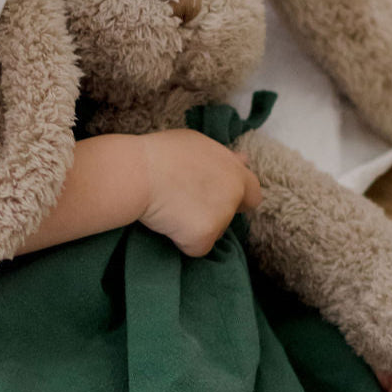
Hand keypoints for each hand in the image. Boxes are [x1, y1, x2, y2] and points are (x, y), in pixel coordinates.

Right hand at [139, 129, 261, 256]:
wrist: (138, 173)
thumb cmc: (161, 153)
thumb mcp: (197, 144)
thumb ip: (222, 157)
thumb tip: (243, 160)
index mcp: (234, 170)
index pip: (252, 191)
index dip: (236, 197)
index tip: (218, 197)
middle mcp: (234, 192)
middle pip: (232, 214)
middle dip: (217, 214)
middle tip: (190, 207)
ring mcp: (222, 216)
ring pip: (213, 231)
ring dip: (197, 226)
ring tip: (171, 209)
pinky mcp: (205, 236)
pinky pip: (195, 247)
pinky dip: (182, 241)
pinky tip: (166, 223)